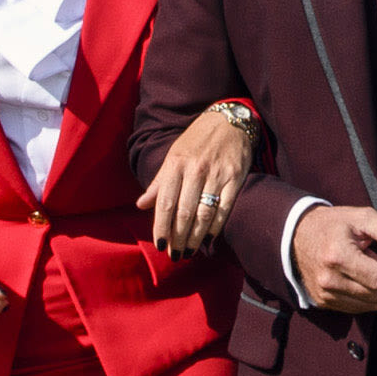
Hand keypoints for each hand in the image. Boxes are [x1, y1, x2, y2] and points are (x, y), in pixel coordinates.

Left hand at [142, 105, 257, 253]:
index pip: (166, 202)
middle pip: (184, 212)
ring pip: (204, 213)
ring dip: (195, 237)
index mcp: (176, 164)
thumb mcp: (173, 156)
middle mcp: (195, 170)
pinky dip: (216, 226)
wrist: (229, 120)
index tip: (160, 245)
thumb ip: (159, 182)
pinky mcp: (236, 178)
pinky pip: (225, 207)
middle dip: (178, 238)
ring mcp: (217, 174)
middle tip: (175, 255)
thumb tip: (141, 205)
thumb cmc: (196, 141)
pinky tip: (209, 238)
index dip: (162, 227)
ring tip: (189, 251)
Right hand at [292, 203, 376, 313]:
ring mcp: (324, 294)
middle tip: (375, 258)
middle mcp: (328, 280)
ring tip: (362, 266)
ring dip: (375, 287)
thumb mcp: (364, 218)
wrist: (298, 234)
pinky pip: (358, 308)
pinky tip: (354, 276)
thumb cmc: (334, 224)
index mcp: (338, 256)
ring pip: (371, 305)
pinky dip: (364, 294)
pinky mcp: (323, 303)